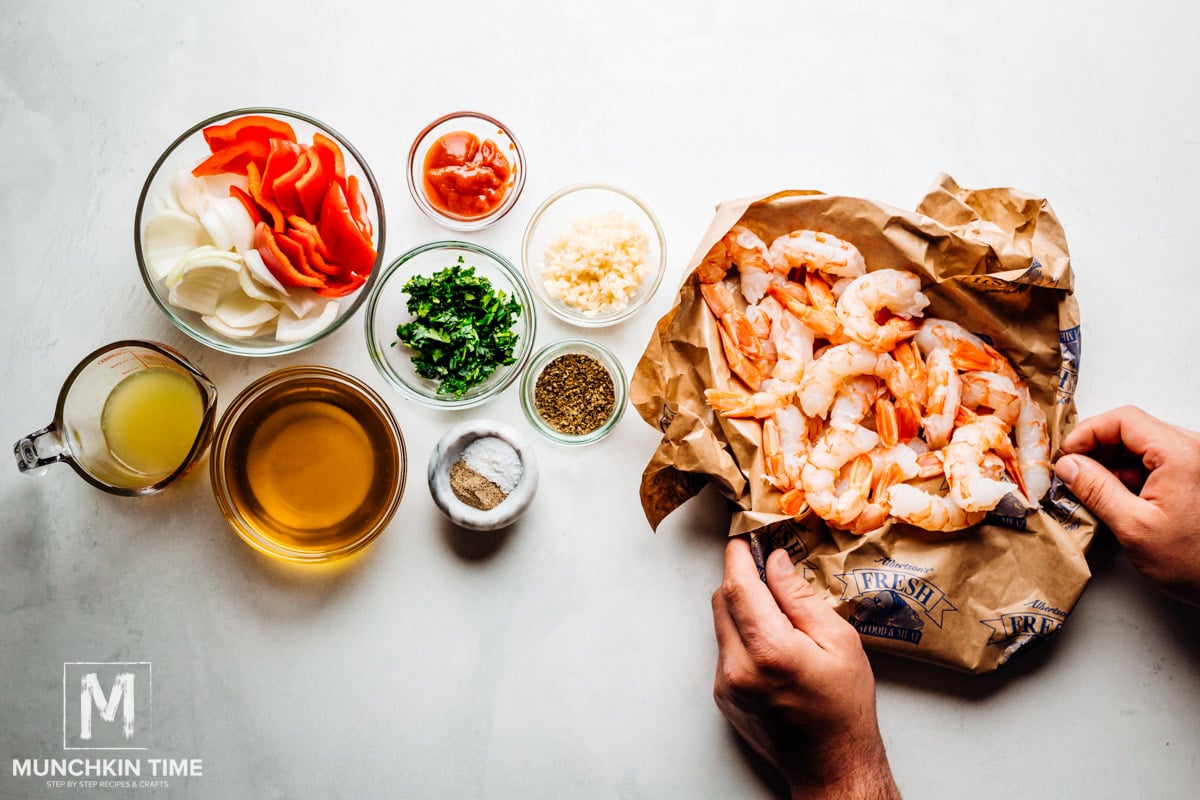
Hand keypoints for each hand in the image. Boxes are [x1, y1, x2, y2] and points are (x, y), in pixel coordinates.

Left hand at [711, 539, 899, 799]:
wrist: (831, 765)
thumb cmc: (844, 707)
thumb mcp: (839, 642)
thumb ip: (800, 597)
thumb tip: (775, 561)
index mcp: (769, 650)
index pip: (738, 586)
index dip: (738, 556)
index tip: (745, 538)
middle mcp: (738, 667)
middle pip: (722, 600)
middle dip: (741, 579)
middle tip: (767, 569)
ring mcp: (725, 683)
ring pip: (721, 623)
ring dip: (742, 608)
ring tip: (779, 615)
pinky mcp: (722, 695)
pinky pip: (725, 648)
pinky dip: (742, 635)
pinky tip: (773, 646)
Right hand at [1054, 405, 1199, 605]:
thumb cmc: (1195, 562)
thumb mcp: (1134, 527)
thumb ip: (1096, 490)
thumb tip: (1068, 465)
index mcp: (1181, 454)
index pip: (1124, 420)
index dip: (1088, 432)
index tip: (1066, 454)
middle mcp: (1193, 450)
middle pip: (1132, 430)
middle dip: (1096, 449)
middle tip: (1071, 473)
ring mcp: (1194, 463)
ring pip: (1140, 447)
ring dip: (1110, 464)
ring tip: (1088, 490)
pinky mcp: (1193, 478)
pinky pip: (1153, 464)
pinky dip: (1128, 476)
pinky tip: (1112, 499)